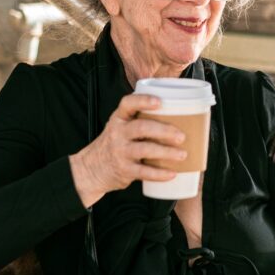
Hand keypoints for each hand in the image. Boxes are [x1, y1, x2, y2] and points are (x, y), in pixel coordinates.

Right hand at [69, 94, 186, 207]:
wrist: (92, 168)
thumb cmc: (115, 144)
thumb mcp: (120, 127)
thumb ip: (140, 121)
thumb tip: (179, 119)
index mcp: (119, 118)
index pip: (128, 104)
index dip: (143, 101)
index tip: (160, 102)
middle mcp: (118, 133)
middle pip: (142, 127)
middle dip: (164, 131)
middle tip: (181, 136)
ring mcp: (120, 151)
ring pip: (145, 149)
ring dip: (167, 152)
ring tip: (182, 155)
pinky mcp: (124, 169)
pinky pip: (144, 171)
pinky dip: (159, 174)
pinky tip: (172, 173)